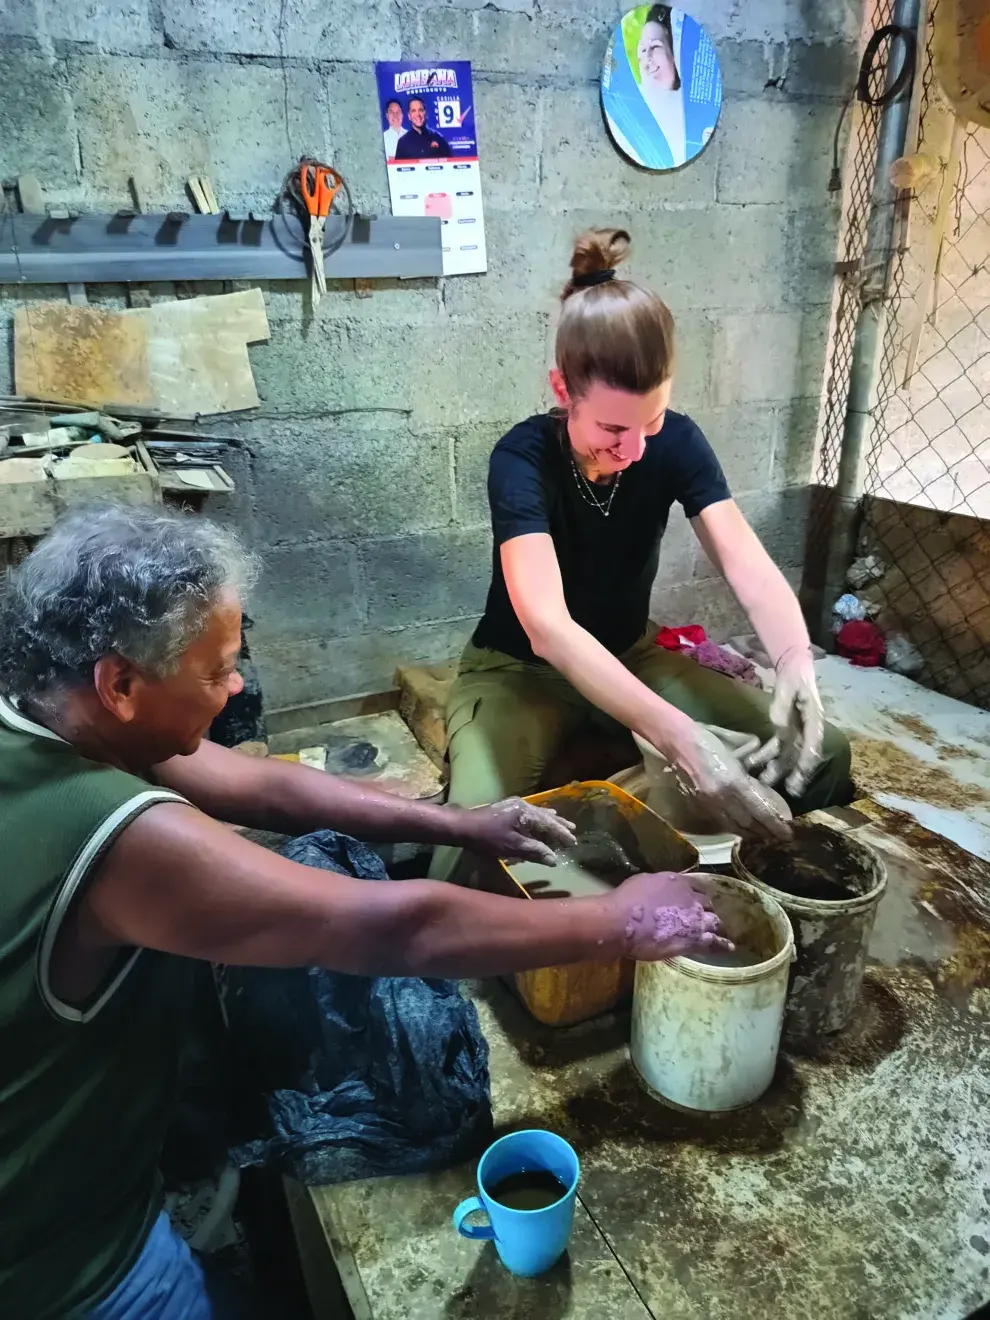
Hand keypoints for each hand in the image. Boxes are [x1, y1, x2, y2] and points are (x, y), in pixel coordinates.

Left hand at [462, 797, 577, 864]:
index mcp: (526, 813)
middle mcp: (523, 805)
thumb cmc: (487, 838)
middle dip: (559, 824)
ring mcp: (515, 805)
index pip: (550, 824)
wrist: (462, 826)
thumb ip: (534, 852)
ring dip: (550, 820)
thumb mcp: (512, 847)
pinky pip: (530, 813)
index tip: (573, 842)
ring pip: (538, 813)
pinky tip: (541, 818)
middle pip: (546, 816)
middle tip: (573, 829)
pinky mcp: (508, 809)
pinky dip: (539, 818)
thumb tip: (554, 859)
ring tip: (562, 822)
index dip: (562, 834)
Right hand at [610, 872, 733, 959]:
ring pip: (715, 923)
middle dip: (707, 912)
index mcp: (678, 882)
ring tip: (720, 934)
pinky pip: (715, 943)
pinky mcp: (695, 939)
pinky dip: (722, 945)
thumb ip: (658, 887)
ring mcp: (695, 919)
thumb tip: (660, 891)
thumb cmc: (626, 900)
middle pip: (708, 905)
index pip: (697, 887)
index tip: (696, 903)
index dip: (697, 896)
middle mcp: (691, 898)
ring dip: (716, 928)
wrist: (621, 921)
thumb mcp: (643, 883)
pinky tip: (728, 948)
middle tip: (704, 920)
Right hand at [668, 723, 791, 839]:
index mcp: (733, 783)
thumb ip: (748, 778)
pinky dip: (736, 828)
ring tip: (765, 837)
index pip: (760, 811)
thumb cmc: (710, 742)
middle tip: (780, 838)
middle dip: (766, 833)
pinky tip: (744, 829)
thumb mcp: (735, 757)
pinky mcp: (701, 804)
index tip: (788, 833)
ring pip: (735, 826)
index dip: (775, 824)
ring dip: (751, 834)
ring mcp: (710, 803)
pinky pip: (722, 822)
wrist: (679, 743)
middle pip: (748, 824)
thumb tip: (763, 793)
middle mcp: (722, 797)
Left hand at [747, 646, 824, 798]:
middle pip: (802, 754)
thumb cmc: (795, 676)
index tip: (800, 776)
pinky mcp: (786, 731)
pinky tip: (752, 764)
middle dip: (795, 774)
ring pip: (788, 754)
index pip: (813, 743)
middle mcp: (808, 729)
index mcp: (814, 718)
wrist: (794, 668)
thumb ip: (782, 704)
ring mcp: (797, 732)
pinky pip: (776, 747)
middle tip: (790, 791)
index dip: (807, 761)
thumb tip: (777, 725)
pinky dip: (765, 756)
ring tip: (763, 784)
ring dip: (776, 768)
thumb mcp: (788, 685)